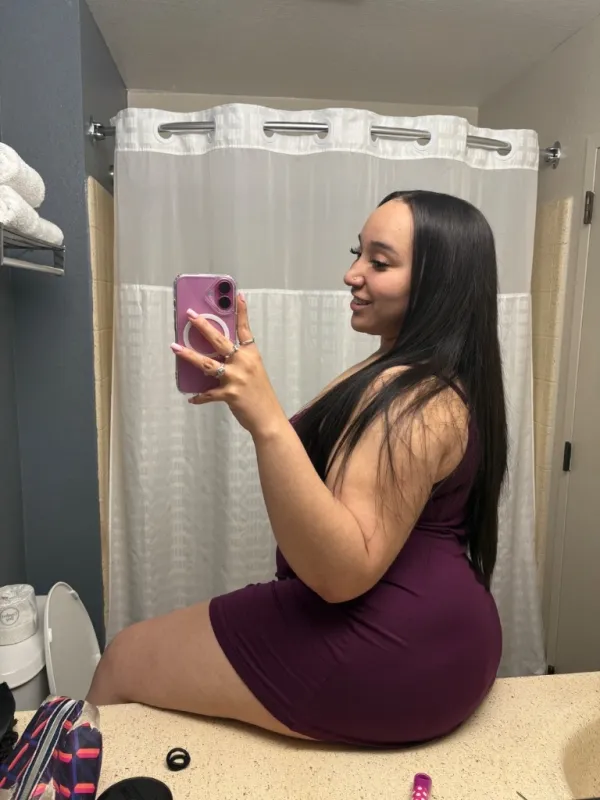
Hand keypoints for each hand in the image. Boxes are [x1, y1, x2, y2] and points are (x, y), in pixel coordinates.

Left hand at [170, 294, 287, 438]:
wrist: (269, 419)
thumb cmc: (261, 395)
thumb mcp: (254, 373)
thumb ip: (238, 362)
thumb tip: (217, 357)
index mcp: (252, 355)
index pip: (245, 329)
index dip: (241, 312)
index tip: (237, 296)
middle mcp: (244, 363)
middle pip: (220, 341)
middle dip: (203, 326)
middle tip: (191, 315)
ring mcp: (236, 378)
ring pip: (207, 363)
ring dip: (189, 355)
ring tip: (175, 347)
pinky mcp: (230, 394)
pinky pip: (208, 393)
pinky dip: (199, 397)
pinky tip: (191, 398)